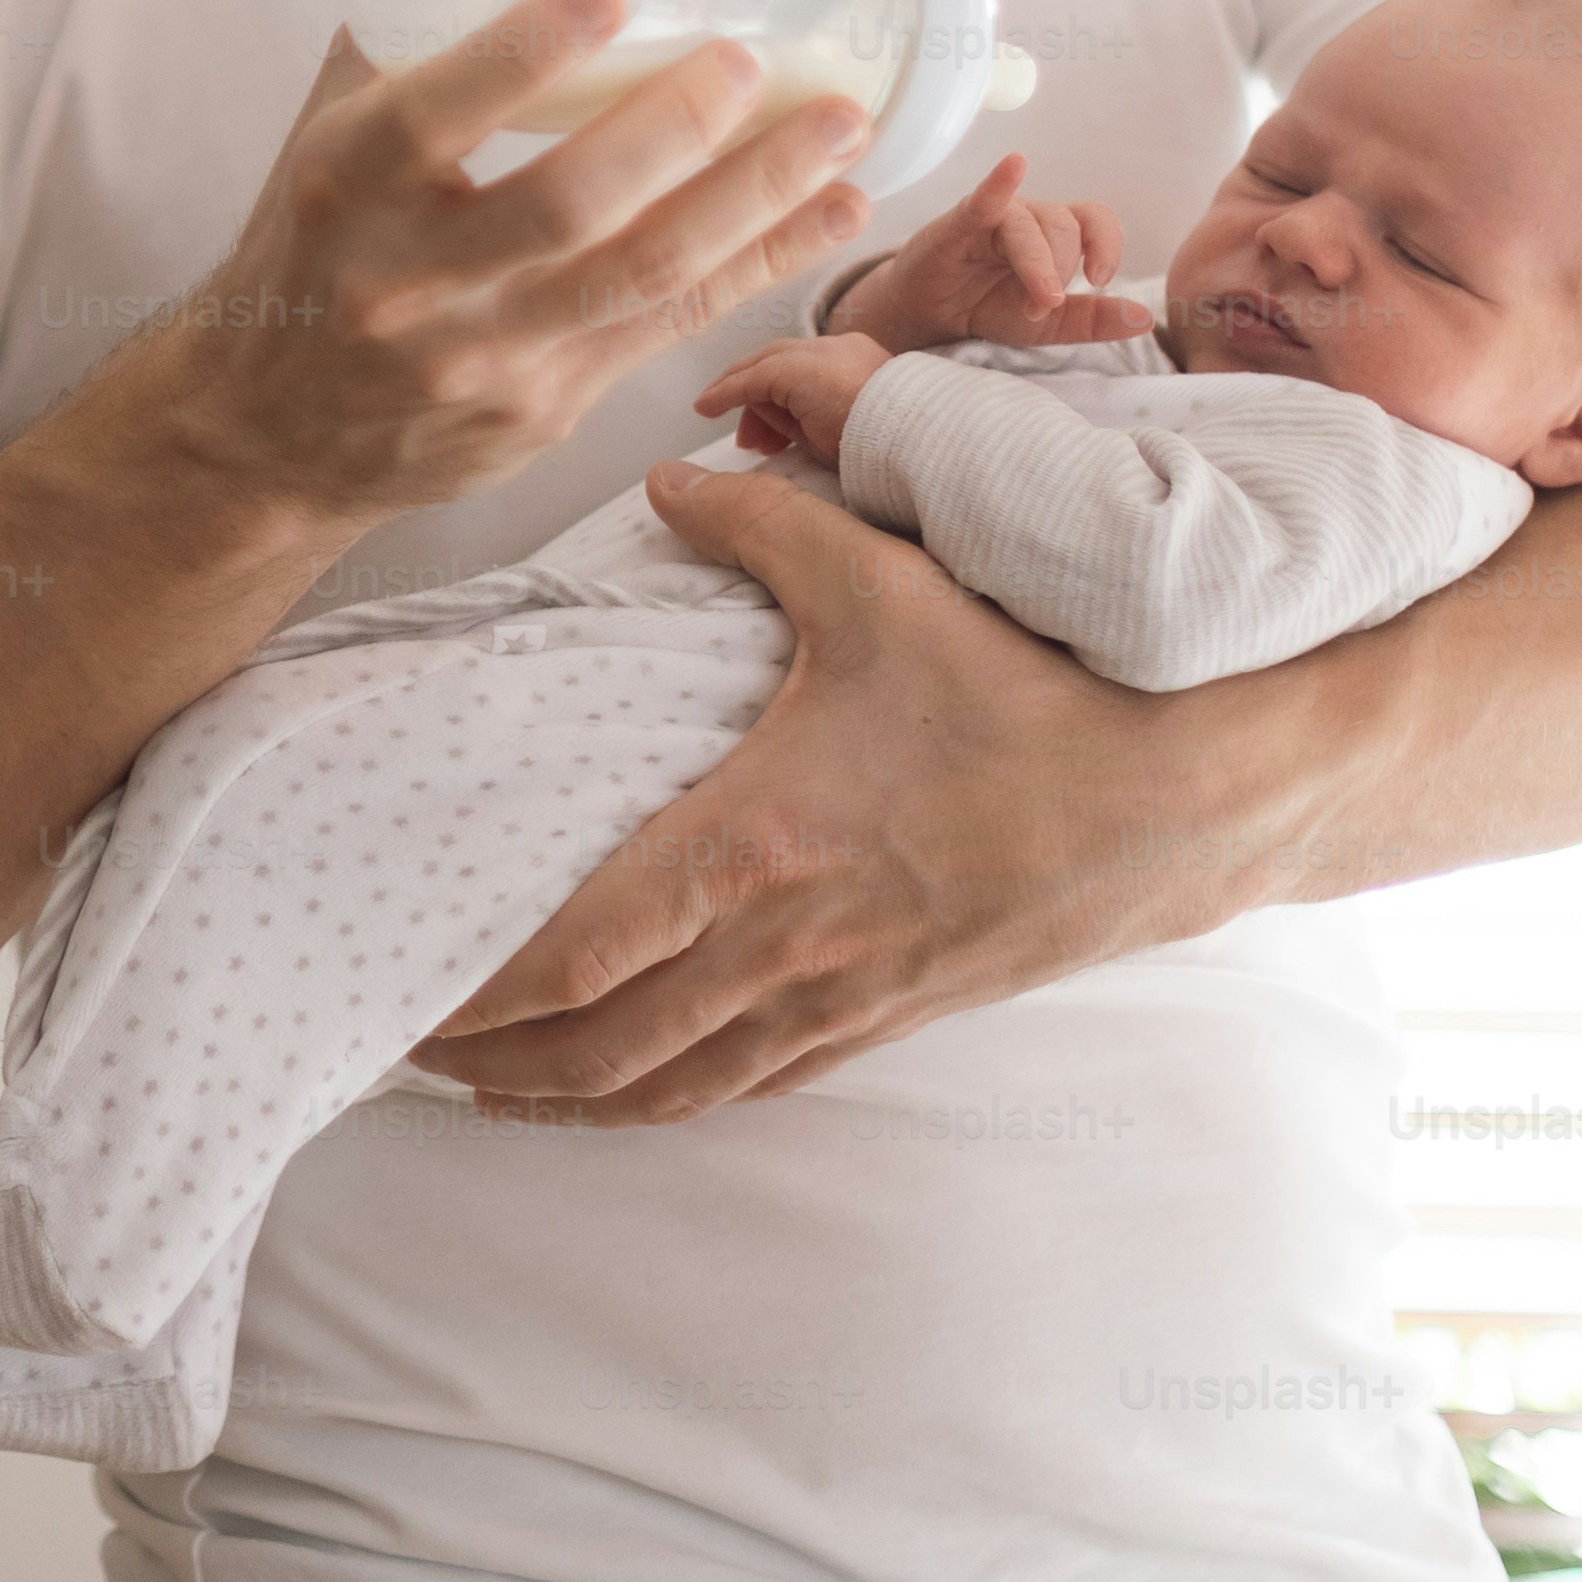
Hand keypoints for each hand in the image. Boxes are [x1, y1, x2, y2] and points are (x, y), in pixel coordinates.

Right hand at [125, 0, 876, 534]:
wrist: (270, 430)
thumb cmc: (311, 244)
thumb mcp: (325, 130)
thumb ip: (417, 28)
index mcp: (342, 189)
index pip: (431, 117)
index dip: (522, 54)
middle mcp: (408, 283)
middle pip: (563, 208)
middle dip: (676, 131)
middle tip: (754, 61)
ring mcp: (484, 359)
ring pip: (641, 278)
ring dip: (756, 202)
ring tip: (841, 132)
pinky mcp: (545, 413)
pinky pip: (672, 329)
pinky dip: (763, 267)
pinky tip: (834, 214)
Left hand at [408, 457, 1282, 1120]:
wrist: (1182, 799)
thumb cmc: (1029, 692)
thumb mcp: (883, 584)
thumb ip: (761, 526)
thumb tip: (673, 480)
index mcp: (756, 848)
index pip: (579, 951)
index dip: (482, 990)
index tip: (404, 994)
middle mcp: (783, 947)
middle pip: (598, 1042)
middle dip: (490, 1057)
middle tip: (400, 1044)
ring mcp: (841, 998)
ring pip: (667, 1084)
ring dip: (563, 1095)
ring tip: (477, 1089)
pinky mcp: (891, 1017)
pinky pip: (750, 1087)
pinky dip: (664, 1100)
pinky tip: (622, 1092)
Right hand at [841, 153, 1150, 357]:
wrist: (929, 318)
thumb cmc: (987, 308)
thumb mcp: (1049, 325)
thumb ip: (1093, 320)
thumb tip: (1147, 319)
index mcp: (1056, 234)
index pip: (1095, 220)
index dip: (1106, 245)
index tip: (1101, 281)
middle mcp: (1029, 217)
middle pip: (1063, 227)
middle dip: (1059, 273)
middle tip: (1040, 310)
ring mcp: (993, 217)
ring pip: (1029, 226)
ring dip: (1037, 266)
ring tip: (1032, 306)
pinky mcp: (957, 225)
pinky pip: (983, 199)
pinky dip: (999, 183)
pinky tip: (1014, 164)